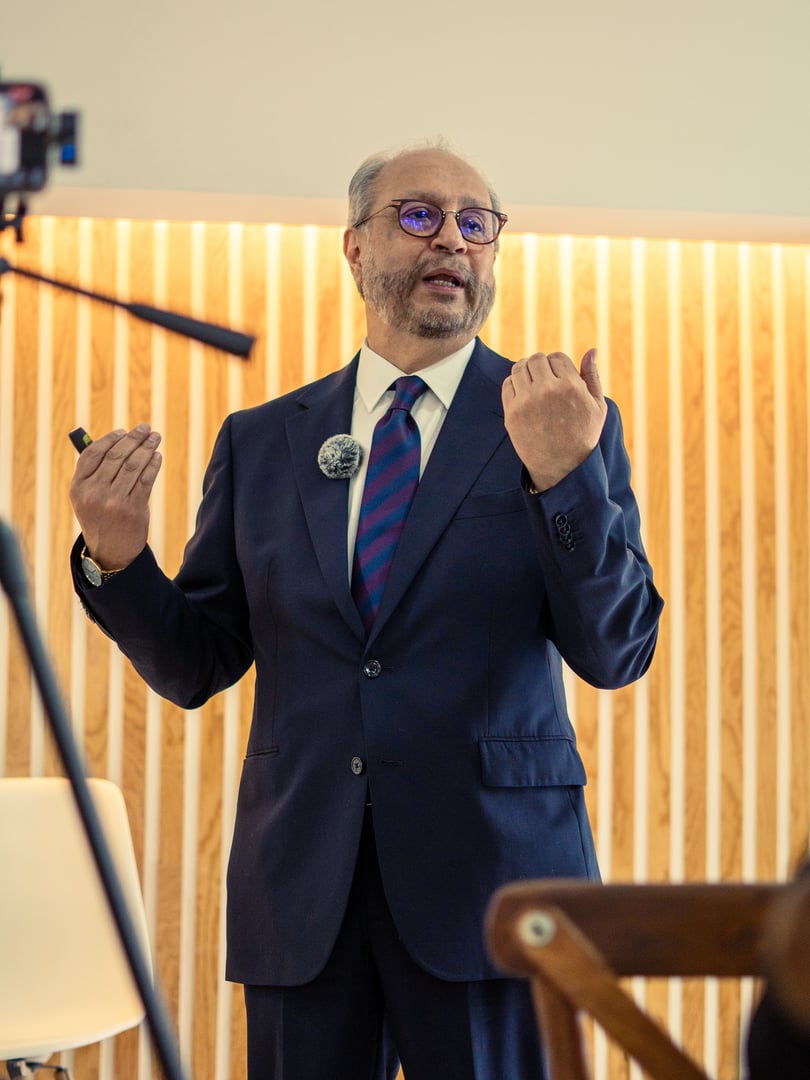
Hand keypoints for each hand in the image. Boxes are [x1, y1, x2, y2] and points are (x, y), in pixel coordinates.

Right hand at [69, 423, 162, 569]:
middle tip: (146, 428)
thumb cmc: (101, 517)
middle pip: (115, 457)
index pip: (93, 454)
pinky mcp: (132, 510)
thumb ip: (96, 471)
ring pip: (132, 466)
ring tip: (155, 438)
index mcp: (78, 487)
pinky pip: (145, 481)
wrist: (110, 551)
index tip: (124, 431)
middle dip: (133, 439)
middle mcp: (93, 493)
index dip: (110, 440)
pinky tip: (157, 457)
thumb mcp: (87, 497)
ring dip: (146, 449)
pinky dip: (153, 466)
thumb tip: (118, 441)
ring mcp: (113, 502)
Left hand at [502, 348, 606, 491]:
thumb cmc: (584, 436)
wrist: (563, 469)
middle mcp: (547, 391)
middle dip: (541, 365)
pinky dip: (514, 384)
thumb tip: (591, 350)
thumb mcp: (597, 407)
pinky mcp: (512, 414)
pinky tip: (523, 393)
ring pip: (519, 368)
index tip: (559, 376)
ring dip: (525, 371)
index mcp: (571, 386)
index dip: (558, 364)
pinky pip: (508, 385)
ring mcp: (527, 402)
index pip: (557, 357)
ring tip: (533, 382)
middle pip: (537, 359)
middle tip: (544, 378)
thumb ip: (593, 376)